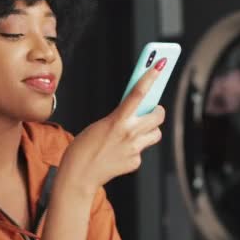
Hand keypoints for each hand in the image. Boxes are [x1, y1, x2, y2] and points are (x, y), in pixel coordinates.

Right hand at [58, 58, 167, 195]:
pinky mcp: (135, 162)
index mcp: (117, 120)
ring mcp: (134, 149)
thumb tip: (134, 110)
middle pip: (158, 115)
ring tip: (136, 131)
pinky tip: (121, 152)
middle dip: (156, 111)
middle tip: (150, 110)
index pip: (138, 93)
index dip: (150, 76)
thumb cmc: (83, 148)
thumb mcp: (100, 125)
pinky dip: (135, 149)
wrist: (78, 175)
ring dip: (150, 130)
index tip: (160, 64)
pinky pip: (142, 151)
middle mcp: (130, 134)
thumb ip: (119, 117)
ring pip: (156, 134)